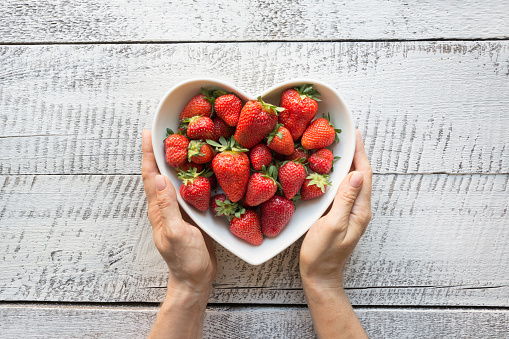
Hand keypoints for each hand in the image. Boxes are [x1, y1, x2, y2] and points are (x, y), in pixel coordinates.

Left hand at [141, 130, 216, 294]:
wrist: (195, 279)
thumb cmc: (185, 260)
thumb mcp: (176, 233)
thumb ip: (167, 207)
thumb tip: (160, 178)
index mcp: (158, 209)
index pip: (150, 177)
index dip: (149, 154)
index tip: (148, 133)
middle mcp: (164, 207)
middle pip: (159, 174)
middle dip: (160, 152)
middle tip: (167, 130)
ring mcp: (177, 211)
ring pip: (173, 180)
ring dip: (175, 161)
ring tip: (183, 143)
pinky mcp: (190, 215)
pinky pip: (188, 190)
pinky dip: (191, 176)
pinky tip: (200, 169)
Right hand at [300, 129, 371, 289]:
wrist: (320, 275)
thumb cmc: (323, 253)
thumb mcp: (333, 225)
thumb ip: (345, 200)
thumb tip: (355, 174)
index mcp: (360, 209)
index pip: (363, 174)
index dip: (360, 152)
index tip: (355, 133)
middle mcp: (359, 208)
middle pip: (361, 175)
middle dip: (356, 153)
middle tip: (346, 134)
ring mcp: (351, 212)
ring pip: (352, 181)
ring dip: (348, 162)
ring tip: (339, 146)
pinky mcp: (341, 215)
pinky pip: (343, 189)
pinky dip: (339, 175)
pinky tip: (330, 171)